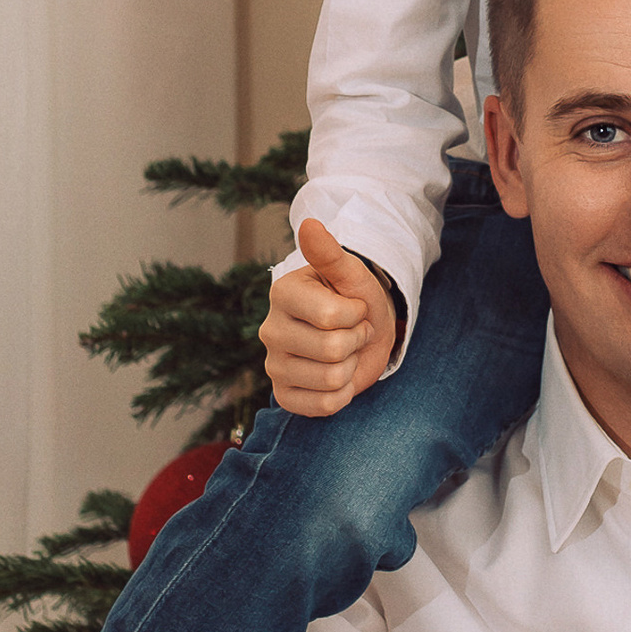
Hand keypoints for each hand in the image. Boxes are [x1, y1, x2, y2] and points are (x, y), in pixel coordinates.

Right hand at [262, 220, 396, 418]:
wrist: (362, 331)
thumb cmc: (356, 298)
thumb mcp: (351, 274)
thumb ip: (330, 254)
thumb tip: (309, 225)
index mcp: (281, 293)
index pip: (331, 316)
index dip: (356, 314)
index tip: (353, 308)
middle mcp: (269, 330)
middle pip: (332, 350)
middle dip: (356, 340)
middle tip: (352, 331)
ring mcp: (273, 365)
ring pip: (331, 379)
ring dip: (351, 367)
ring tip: (345, 352)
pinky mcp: (282, 395)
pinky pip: (323, 407)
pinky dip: (342, 395)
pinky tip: (337, 377)